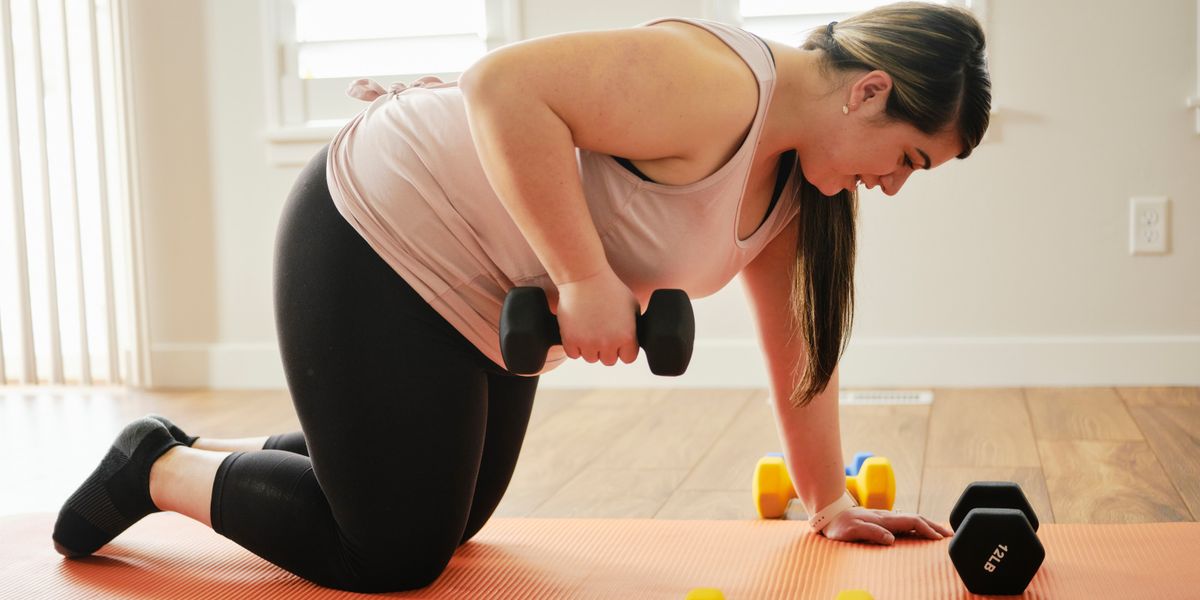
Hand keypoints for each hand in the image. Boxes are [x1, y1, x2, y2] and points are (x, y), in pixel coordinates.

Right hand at [555, 268, 639, 366]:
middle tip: (602, 332)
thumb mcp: (632, 305)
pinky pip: (573, 354)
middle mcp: (608, 343)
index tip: (618, 339)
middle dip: (606, 349)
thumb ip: (634, 325)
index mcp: (627, 336)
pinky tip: (577, 331)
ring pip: (590, 358)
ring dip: (590, 348)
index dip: (624, 349)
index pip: (628, 358)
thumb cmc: (609, 288)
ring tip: (589, 329)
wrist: (584, 278)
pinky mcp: (570, 340)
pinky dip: (574, 346)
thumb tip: (634, 337)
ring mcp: (588, 343)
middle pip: (609, 360)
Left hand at [821, 507, 952, 544]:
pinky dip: (918, 527)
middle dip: (934, 526)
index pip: (912, 521)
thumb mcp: (852, 531)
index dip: (927, 530)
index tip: (939, 539)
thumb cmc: (839, 527)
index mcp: (884, 519)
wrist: (829, 516)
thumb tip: (891, 539)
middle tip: (950, 535)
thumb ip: (871, 532)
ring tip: (941, 534)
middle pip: (916, 519)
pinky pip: (905, 523)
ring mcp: (886, 518)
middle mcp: (887, 517)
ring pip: (912, 520)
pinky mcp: (882, 522)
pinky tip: (921, 533)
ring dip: (928, 526)